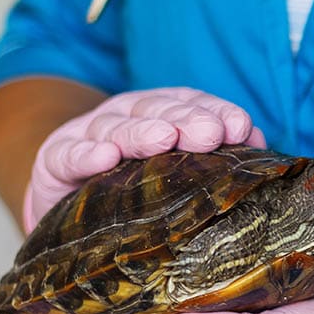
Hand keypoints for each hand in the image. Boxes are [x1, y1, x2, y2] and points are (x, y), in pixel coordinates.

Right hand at [22, 87, 265, 232]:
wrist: (65, 208)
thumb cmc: (132, 192)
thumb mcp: (174, 174)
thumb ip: (215, 157)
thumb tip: (259, 145)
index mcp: (160, 116)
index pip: (191, 105)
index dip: (216, 111)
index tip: (242, 128)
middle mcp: (126, 118)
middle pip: (158, 110)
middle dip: (186, 120)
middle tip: (210, 134)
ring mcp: (88, 135)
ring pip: (115, 126)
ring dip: (140, 131)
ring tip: (162, 139)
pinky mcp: (53, 160)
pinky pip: (68, 155)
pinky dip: (85, 154)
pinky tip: (103, 157)